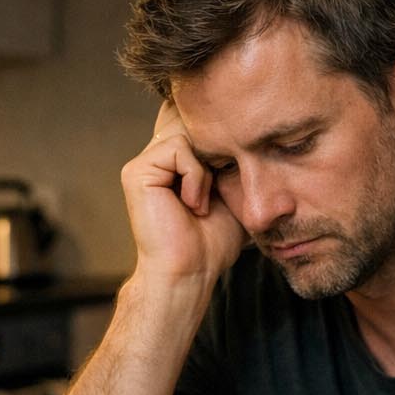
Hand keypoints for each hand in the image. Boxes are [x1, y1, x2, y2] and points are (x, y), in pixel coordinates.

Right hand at [120, 102, 245, 284]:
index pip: (198, 124)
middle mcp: (157, 159)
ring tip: (201, 204)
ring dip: (206, 171)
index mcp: (175, 164)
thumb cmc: (212, 242)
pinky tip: (192, 205)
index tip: (233, 169)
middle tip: (220, 188)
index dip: (223, 136)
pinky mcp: (137, 171)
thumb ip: (235, 163)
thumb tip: (257, 133)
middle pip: (194, 122)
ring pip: (188, 133)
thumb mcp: (233, 194)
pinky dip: (195, 177)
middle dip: (219, 150)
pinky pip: (178, 148)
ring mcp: (145, 164)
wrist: (191, 271)